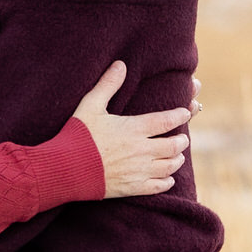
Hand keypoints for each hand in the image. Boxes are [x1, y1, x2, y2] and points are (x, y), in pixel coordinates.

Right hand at [72, 62, 190, 198]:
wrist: (66, 169)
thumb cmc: (77, 136)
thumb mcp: (90, 106)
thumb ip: (107, 85)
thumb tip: (120, 64)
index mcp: (134, 128)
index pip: (167, 120)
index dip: (180, 115)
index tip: (185, 112)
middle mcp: (141, 150)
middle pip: (173, 145)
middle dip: (181, 140)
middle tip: (182, 138)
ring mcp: (139, 170)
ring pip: (170, 165)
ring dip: (177, 159)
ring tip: (177, 156)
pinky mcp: (133, 187)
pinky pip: (159, 186)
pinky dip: (167, 180)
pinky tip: (167, 177)